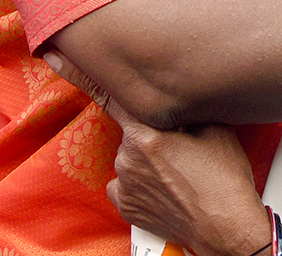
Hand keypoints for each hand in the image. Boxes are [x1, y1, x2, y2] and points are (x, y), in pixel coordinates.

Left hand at [42, 49, 270, 255]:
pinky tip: (164, 187)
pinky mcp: (126, 205)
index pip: (108, 95)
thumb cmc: (224, 178)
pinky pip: (126, 183)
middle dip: (152, 134)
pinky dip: (141, 182)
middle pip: (133, 132)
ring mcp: (124, 183)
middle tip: (185, 149)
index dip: (78, 73)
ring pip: (130, 157)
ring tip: (182, 173)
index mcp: (146, 133)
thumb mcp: (215, 128)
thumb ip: (187, 106)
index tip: (55, 56)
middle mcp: (128, 157)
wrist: (225, 226)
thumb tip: (176, 94)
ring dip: (149, 159)